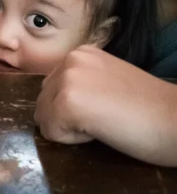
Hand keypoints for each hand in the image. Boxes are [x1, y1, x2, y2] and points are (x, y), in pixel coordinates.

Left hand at [34, 46, 176, 165]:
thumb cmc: (149, 109)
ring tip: (105, 121)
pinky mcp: (67, 103)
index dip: (75, 109)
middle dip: (68, 118)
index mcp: (80, 53)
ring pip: (44, 118)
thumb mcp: (106, 82)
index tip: (107, 107)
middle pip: (43, 103)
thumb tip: (51, 103)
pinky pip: (51, 133)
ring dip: (70, 129)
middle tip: (107, 116)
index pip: (51, 90)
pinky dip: (74, 140)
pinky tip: (103, 129)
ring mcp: (67, 79)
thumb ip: (80, 84)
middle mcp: (70, 60)